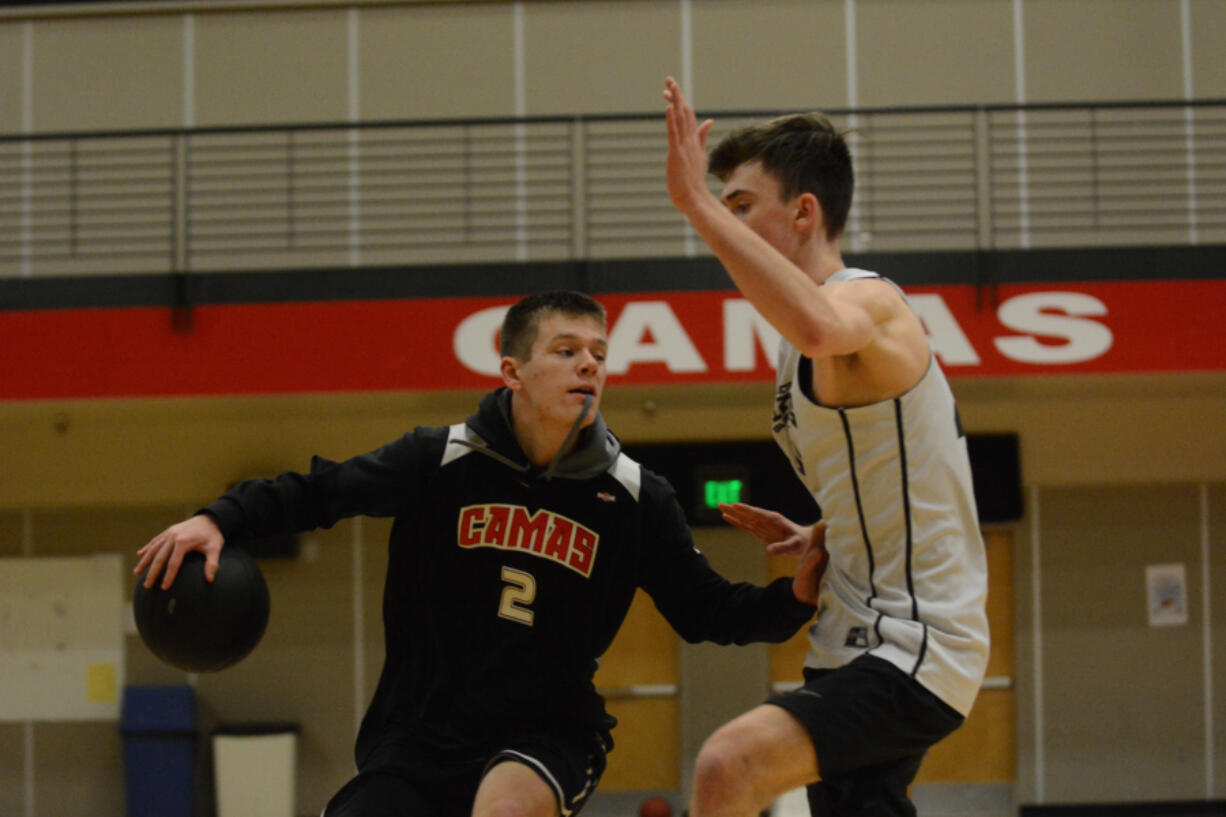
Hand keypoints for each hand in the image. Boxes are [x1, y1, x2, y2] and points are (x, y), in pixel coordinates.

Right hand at [134, 514, 224, 589]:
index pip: (173, 563)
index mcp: (183, 542)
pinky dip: (147, 548)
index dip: (169, 576)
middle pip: (159, 557)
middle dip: (152, 573)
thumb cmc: (213, 535)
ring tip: (136, 573)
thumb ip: (212, 563)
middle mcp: (173, 536)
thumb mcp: (216, 548)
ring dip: (144, 561)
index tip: (164, 588)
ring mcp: (169, 533)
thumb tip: (210, 580)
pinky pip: (155, 540)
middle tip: (146, 585)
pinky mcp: (169, 530)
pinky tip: (139, 554)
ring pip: (153, 549)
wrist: (211, 518)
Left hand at [663, 76, 714, 213]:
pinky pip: (674, 134)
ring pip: (680, 119)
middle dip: (677, 95)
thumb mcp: (699, 155)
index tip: (670, 90)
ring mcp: (684, 146)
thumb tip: (709, 121)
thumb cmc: (693, 181)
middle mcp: (690, 140)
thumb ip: (702, 138)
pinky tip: (669, 107)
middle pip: (685, 112)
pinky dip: (672, 120)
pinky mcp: (677, 154)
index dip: (679, 101)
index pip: (688, 116)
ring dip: (675, 101)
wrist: (695, 199)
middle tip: (669, 79)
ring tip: (669, 86)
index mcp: (694, 141)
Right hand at [720, 502, 827, 604]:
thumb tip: (768, 552)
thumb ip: (782, 548)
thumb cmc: (803, 543)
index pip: (758, 514)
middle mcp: (767, 521)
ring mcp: (764, 526)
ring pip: (745, 519)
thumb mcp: (794, 546)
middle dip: (735, 509)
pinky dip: (737, 522)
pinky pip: (747, 527)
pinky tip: (728, 519)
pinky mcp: (762, 532)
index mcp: (775, 520)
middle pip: (748, 514)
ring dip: (734, 514)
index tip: (735, 506)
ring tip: (720, 508)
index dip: (747, 510)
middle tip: (720, 504)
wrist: (808, 542)